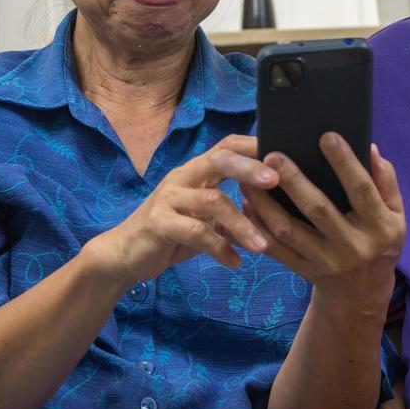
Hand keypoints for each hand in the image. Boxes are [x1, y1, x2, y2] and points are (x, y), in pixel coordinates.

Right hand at [84, 134, 278, 287]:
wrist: (125, 254)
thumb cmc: (173, 232)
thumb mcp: (205, 218)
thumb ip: (232, 209)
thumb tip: (276, 208)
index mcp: (196, 171)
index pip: (227, 145)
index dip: (253, 145)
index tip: (284, 152)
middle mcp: (182, 177)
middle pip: (218, 160)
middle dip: (249, 168)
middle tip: (276, 181)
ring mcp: (169, 199)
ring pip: (212, 201)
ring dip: (241, 224)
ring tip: (263, 245)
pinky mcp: (158, 224)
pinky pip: (196, 233)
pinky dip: (220, 248)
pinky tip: (235, 262)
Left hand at [241, 134, 404, 307]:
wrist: (363, 294)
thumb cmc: (380, 241)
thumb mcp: (397, 215)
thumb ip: (386, 181)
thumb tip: (370, 147)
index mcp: (380, 227)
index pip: (362, 190)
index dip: (345, 163)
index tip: (327, 136)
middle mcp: (354, 246)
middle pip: (319, 210)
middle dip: (294, 181)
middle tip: (273, 155)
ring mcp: (327, 262)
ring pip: (290, 231)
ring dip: (266, 204)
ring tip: (249, 179)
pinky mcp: (305, 271)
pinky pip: (277, 250)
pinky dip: (259, 227)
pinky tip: (246, 205)